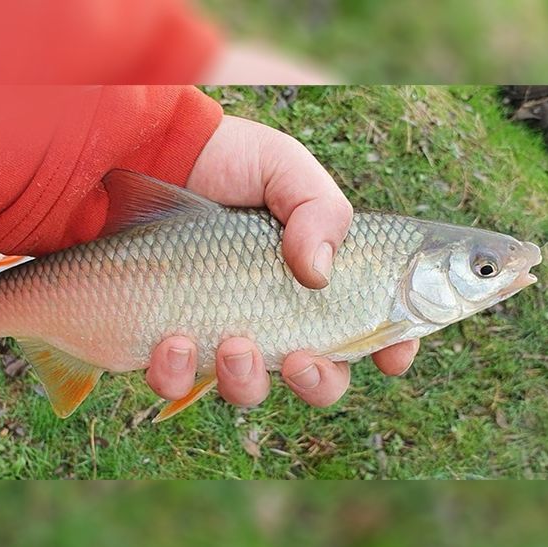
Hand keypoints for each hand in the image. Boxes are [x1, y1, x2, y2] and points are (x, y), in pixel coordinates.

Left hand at [146, 116, 419, 407]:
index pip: (369, 327)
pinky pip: (176, 383)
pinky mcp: (169, 342)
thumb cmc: (230, 162)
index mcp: (317, 280)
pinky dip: (177, 374)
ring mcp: (222, 333)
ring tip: (233, 345)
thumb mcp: (285, 168)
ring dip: (248, 381)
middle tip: (300, 359)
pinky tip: (173, 340)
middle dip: (318, 383)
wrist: (155, 155)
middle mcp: (276, 316)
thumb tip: (319, 273)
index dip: (390, 348)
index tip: (392, 357)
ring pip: (249, 390)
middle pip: (318, 379)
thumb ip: (319, 210)